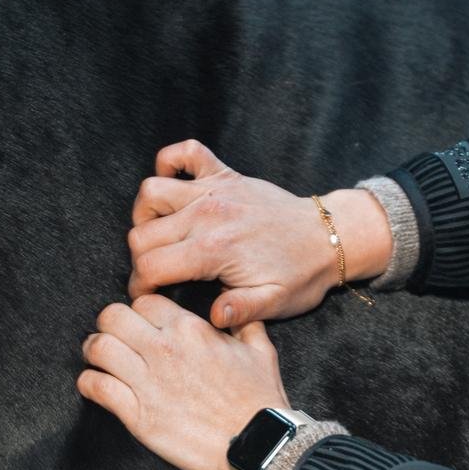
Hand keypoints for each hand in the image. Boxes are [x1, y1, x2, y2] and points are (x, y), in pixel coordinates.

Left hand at [77, 294, 288, 469]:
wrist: (257, 444)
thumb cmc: (260, 399)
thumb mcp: (260, 350)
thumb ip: (244, 322)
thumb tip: (233, 309)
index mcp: (191, 329)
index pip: (144, 302)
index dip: (139, 311)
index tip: (140, 324)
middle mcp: (164, 350)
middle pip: (112, 317)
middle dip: (109, 324)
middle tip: (114, 337)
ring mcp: (148, 382)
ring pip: (98, 348)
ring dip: (94, 351)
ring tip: (99, 359)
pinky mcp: (138, 415)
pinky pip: (96, 387)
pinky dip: (89, 383)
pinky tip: (96, 385)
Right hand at [128, 139, 391, 327]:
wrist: (329, 237)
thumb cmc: (300, 274)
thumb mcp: (274, 303)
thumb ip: (241, 311)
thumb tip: (213, 317)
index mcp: (214, 250)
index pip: (151, 266)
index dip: (140, 286)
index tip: (148, 296)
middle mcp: (207, 214)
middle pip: (142, 232)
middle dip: (140, 257)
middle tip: (157, 273)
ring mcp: (214, 190)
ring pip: (151, 191)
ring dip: (146, 214)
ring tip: (160, 235)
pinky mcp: (224, 175)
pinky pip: (186, 152)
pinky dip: (171, 161)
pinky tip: (175, 186)